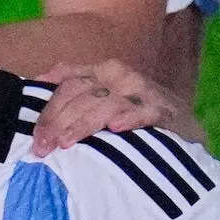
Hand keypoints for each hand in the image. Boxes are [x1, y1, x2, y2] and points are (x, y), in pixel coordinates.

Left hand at [28, 61, 202, 154]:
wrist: (182, 121)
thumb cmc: (133, 108)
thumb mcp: (103, 91)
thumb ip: (74, 81)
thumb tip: (40, 78)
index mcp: (103, 70)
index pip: (67, 86)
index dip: (49, 112)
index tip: (37, 138)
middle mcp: (121, 76)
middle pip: (82, 96)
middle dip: (59, 123)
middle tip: (44, 148)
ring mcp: (144, 91)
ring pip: (106, 105)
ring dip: (84, 125)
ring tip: (67, 143)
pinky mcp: (165, 109)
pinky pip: (144, 112)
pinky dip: (129, 118)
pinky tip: (115, 128)